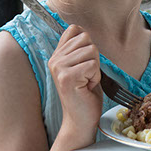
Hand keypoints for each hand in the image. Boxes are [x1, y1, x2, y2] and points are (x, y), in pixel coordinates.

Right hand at [47, 24, 102, 150]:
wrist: (81, 121)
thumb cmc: (85, 95)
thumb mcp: (81, 67)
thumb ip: (79, 50)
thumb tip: (81, 30)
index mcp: (57, 55)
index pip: (75, 30)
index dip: (87, 45)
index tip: (84, 64)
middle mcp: (55, 60)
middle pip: (86, 39)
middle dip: (94, 58)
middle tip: (86, 77)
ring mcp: (59, 68)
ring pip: (91, 51)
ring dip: (95, 69)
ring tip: (86, 82)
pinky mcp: (67, 77)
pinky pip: (92, 65)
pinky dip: (96, 77)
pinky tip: (87, 87)